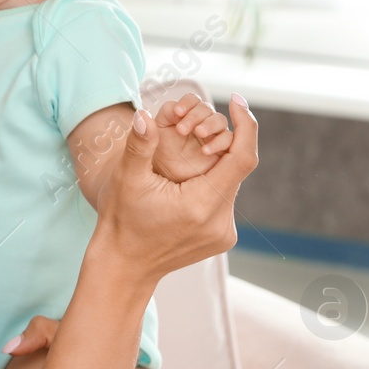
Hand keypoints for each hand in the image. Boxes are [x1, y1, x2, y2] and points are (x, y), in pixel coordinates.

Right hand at [89, 95, 256, 291]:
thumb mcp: (126, 179)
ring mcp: (224, 234)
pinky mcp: (222, 239)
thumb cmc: (121, 221)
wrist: (124, 267)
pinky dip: (211, 185)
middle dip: (218, 145)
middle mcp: (221, 222)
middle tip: (193, 132)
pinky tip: (186, 186)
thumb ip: (139, 144)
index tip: (238, 102)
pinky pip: (225, 201)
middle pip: (236, 169)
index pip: (242, 157)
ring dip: (214, 167)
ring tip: (185, 162)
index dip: (246, 125)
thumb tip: (144, 114)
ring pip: (231, 184)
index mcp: (201, 204)